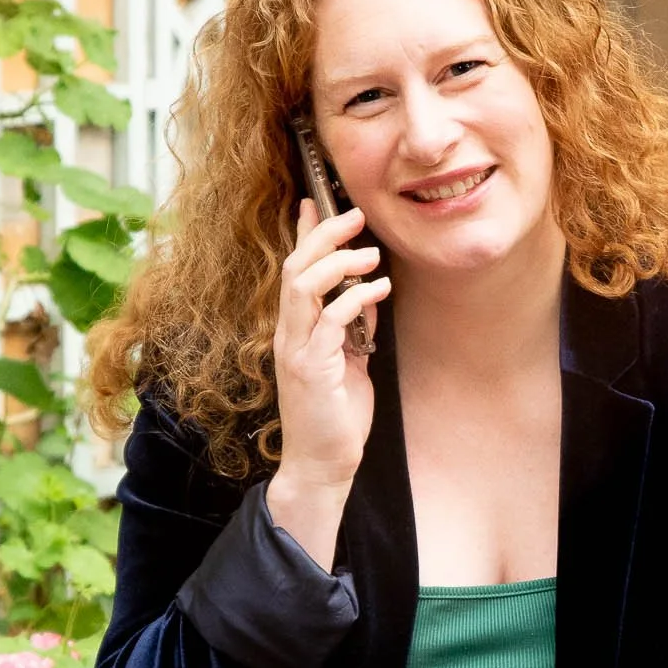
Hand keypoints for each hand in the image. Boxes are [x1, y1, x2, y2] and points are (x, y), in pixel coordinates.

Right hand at [267, 200, 390, 565]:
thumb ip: (353, 330)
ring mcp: (296, 350)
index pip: (295, 271)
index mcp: (295, 330)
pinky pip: (329, 322)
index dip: (305, 234)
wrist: (322, 465)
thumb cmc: (335, 418)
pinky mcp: (311, 369)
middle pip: (296, 268)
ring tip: (371, 252)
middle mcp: (289, 334)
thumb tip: (366, 296)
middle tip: (355, 214)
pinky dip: (354, 299)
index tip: (316, 202)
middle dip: (324, 235)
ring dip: (338, 262)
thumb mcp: (350, 364)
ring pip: (304, 287)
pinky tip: (379, 290)